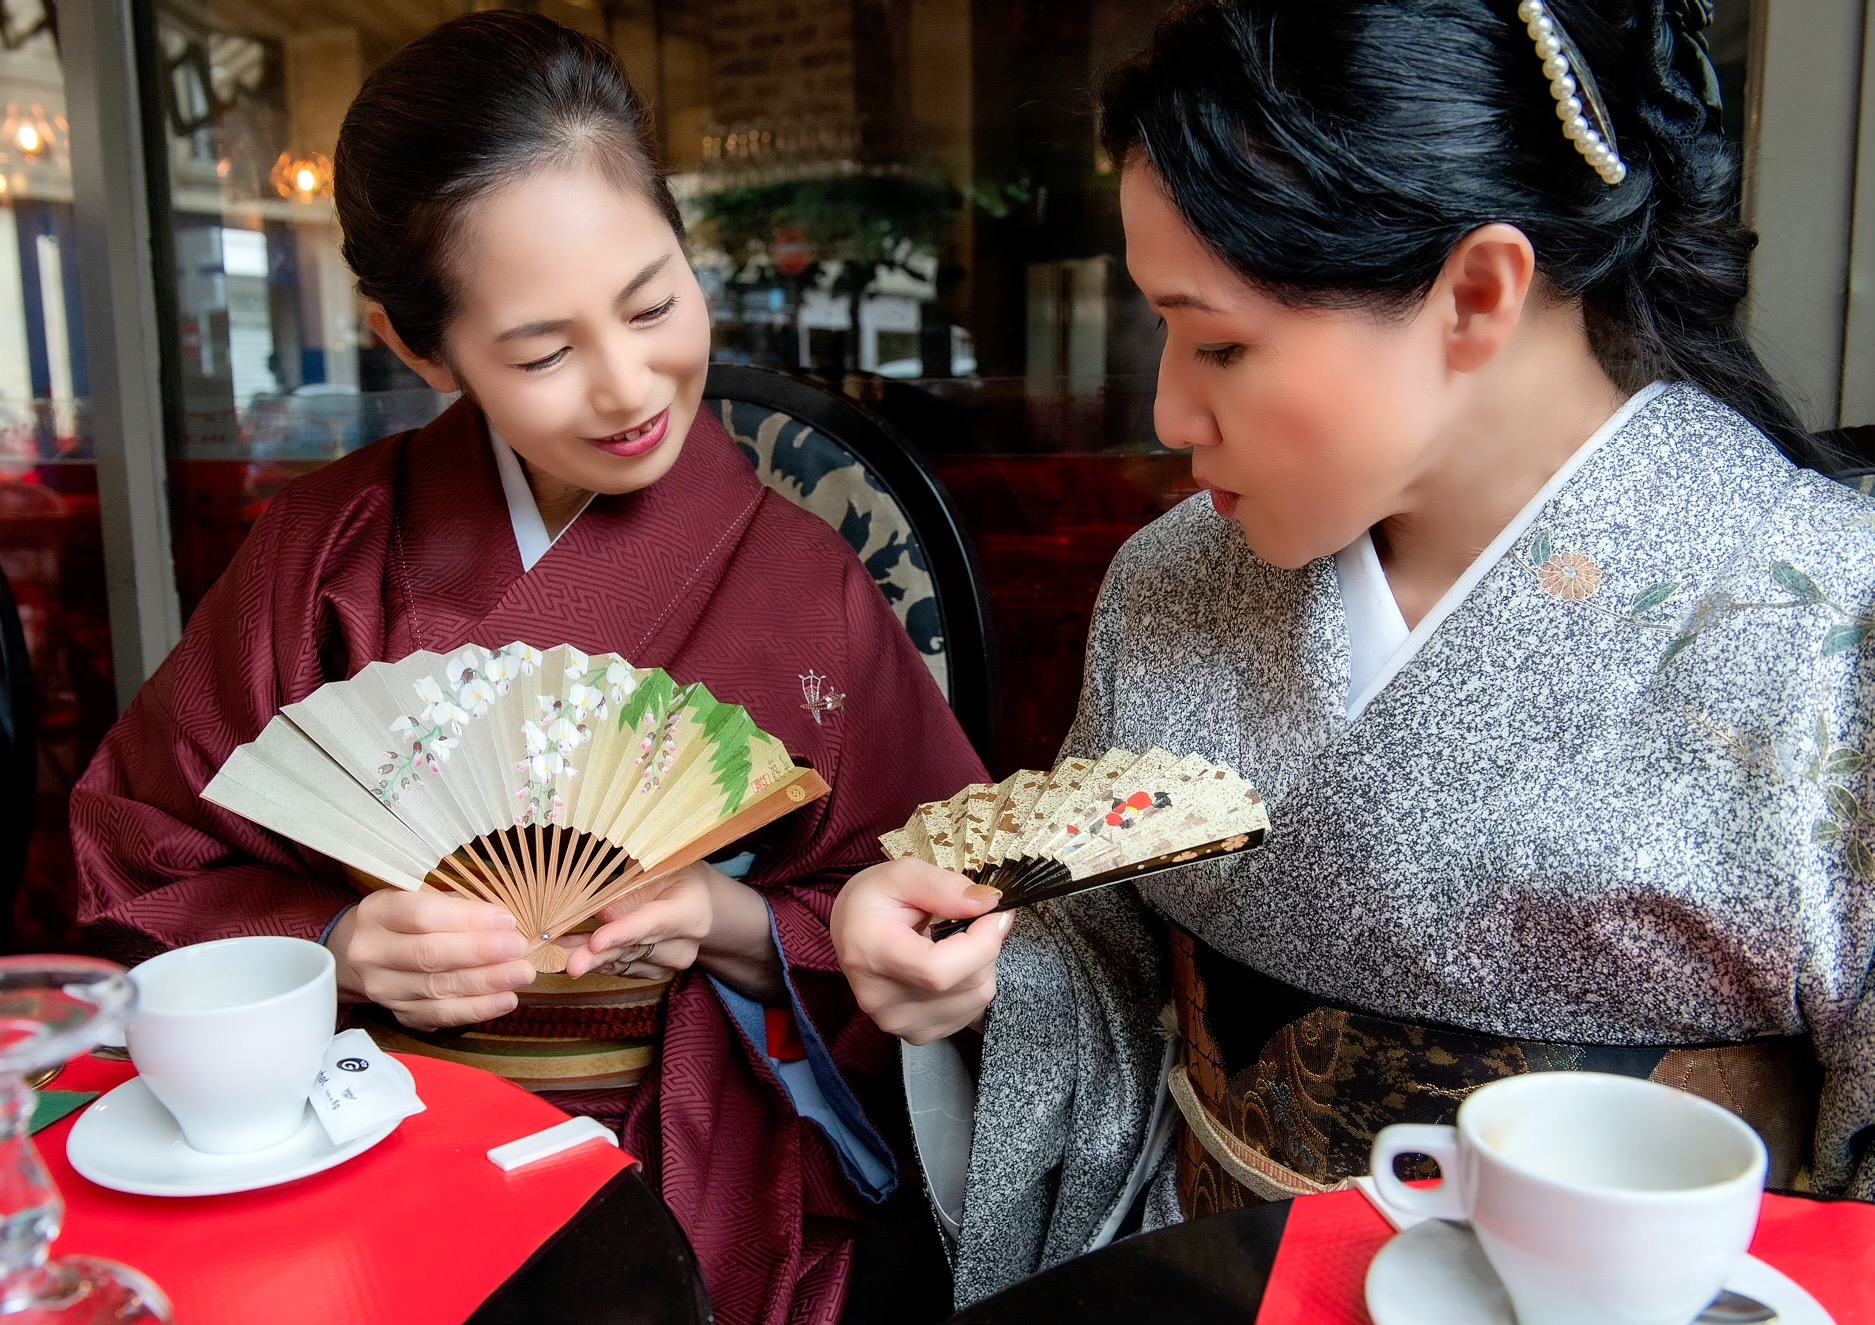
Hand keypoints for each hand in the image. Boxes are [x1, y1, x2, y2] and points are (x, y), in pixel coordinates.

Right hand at [328, 889, 536, 1030]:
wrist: (358, 954)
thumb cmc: (402, 920)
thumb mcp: (417, 898)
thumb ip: (455, 907)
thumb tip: (502, 923)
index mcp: (377, 913)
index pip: (422, 915)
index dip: (468, 919)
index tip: (506, 920)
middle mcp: (372, 953)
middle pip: (430, 955)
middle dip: (481, 953)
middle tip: (519, 949)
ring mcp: (382, 988)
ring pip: (438, 989)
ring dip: (486, 983)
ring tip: (521, 975)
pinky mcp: (398, 1013)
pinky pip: (440, 1015)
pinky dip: (475, 1009)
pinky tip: (504, 999)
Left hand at [560, 863, 715, 980]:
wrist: (693, 898)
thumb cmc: (671, 873)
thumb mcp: (655, 867)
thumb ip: (631, 890)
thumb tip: (604, 914)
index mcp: (692, 912)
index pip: (653, 924)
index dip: (623, 934)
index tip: (596, 942)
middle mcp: (685, 945)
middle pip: (633, 950)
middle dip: (596, 956)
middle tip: (567, 962)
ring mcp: (668, 963)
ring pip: (621, 962)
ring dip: (586, 958)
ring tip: (554, 954)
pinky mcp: (652, 972)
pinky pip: (618, 967)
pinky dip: (592, 961)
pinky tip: (566, 955)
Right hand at [831, 858, 1011, 1044]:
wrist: (851, 930)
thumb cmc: (873, 899)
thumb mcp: (902, 874)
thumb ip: (944, 886)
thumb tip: (987, 904)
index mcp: (870, 953)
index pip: (938, 970)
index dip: (981, 944)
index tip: (994, 914)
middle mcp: (880, 998)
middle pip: (965, 985)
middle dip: (986, 947)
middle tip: (974, 920)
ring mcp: (897, 1022)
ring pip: (976, 1001)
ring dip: (983, 966)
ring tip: (958, 943)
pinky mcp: (914, 1034)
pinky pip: (970, 1014)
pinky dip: (973, 986)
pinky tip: (954, 966)